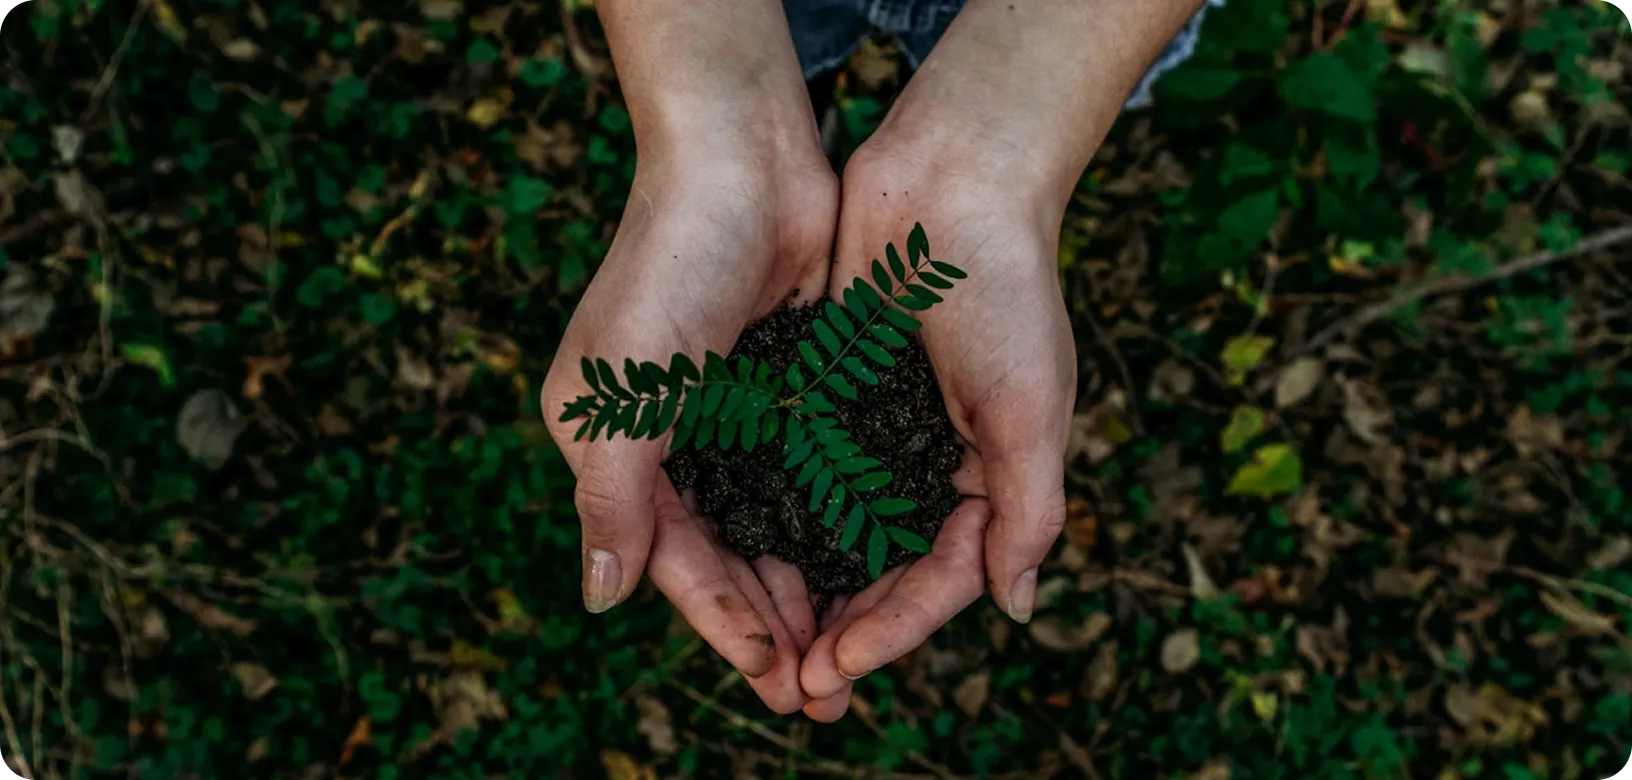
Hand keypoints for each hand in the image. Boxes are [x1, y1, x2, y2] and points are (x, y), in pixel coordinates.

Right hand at [540, 149, 837, 713]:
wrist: (743, 159)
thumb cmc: (670, 266)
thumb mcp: (624, 392)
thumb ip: (613, 498)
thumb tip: (601, 600)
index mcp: (614, 445)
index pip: (672, 558)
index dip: (722, 622)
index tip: (775, 678)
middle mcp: (671, 439)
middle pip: (726, 555)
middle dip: (771, 624)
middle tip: (822, 693)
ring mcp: (732, 414)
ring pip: (773, 525)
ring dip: (807, 587)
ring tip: (850, 651)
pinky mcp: (787, 388)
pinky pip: (811, 475)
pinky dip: (834, 524)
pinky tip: (870, 567)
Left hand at [797, 139, 1075, 720]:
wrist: (952, 178)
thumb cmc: (1005, 290)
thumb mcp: (1031, 407)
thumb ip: (1028, 509)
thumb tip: (1015, 608)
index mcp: (989, 476)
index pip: (941, 578)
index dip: (893, 630)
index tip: (838, 667)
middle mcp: (931, 463)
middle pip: (883, 571)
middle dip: (843, 630)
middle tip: (793, 686)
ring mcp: (877, 430)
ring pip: (834, 532)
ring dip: (803, 588)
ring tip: (761, 642)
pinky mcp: (829, 392)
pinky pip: (799, 470)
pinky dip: (775, 514)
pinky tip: (737, 552)